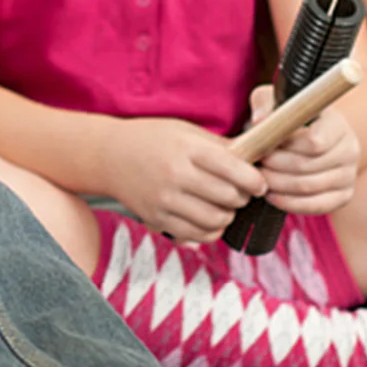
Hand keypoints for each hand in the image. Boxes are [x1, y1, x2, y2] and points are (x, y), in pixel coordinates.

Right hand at [102, 116, 266, 242]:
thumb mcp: (185, 131)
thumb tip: (258, 159)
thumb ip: (219, 147)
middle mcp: (176, 174)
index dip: (255, 181)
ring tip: (221, 203)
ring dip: (227, 214)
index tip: (258, 183)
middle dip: (241, 197)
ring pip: (218, 220)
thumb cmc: (152, 139)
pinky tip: (206, 215)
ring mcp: (165, 200)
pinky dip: (211, 229)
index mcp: (186, 148)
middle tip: (238, 190)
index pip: (235, 170)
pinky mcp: (158, 219)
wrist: (108, 155)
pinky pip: (200, 235)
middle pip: (230, 198)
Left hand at [249, 83, 360, 214]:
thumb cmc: (291, 113)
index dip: (286, 146)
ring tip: (259, 177)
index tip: (264, 144)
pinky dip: (290, 203)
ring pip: (310, 187)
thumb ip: (265, 104)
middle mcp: (350, 150)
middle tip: (256, 163)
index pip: (315, 142)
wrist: (311, 132)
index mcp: (337, 124)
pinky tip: (271, 195)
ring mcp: (349, 176)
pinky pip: (316, 206)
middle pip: (309, 166)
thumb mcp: (277, 99)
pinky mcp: (344, 196)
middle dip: (276, 166)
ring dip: (279, 184)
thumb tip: (259, 120)